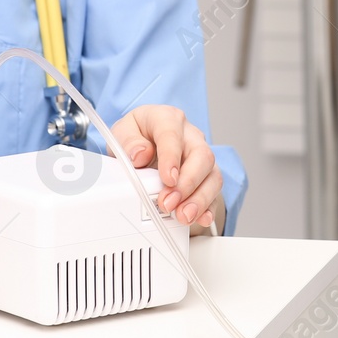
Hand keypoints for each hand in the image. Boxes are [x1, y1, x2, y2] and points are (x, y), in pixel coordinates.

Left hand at [109, 104, 222, 232]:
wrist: (146, 145)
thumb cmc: (137, 137)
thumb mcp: (123, 133)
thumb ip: (128, 141)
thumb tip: (140, 154)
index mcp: (168, 119)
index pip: (172, 134)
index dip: (171, 157)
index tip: (167, 178)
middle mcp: (190, 136)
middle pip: (202, 156)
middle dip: (187, 184)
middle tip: (168, 203)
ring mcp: (201, 157)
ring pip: (212, 175)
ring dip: (199, 199)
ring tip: (182, 216)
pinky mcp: (206, 177)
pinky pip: (215, 193)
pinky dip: (209, 208)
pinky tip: (200, 218)